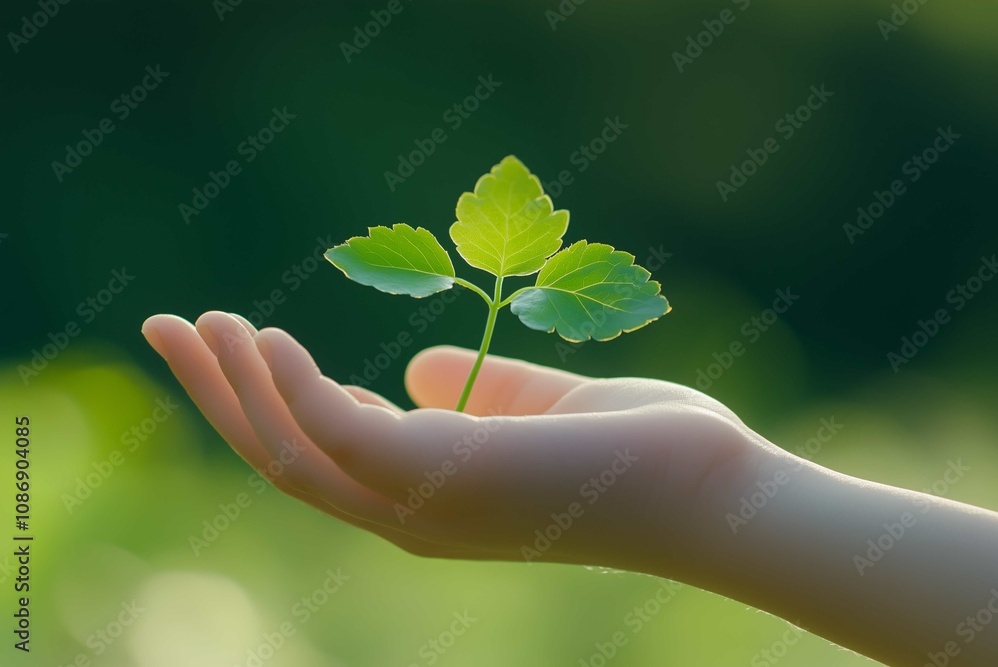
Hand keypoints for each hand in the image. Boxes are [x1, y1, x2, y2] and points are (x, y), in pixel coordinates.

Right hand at [141, 311, 765, 577]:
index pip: (323, 450)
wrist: (713, 491)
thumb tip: (414, 368)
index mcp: (430, 494)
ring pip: (291, 451)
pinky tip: (264, 336)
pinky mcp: (445, 477)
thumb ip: (478, 391)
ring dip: (234, 386)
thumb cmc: (639, 450)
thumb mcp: (540, 404)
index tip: (238, 340)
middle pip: (283, 457)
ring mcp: (423, 505)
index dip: (268, 397)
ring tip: (197, 322)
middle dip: (218, 395)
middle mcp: (410, 514)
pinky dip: (290, 387)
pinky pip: (337, 433)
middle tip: (168, 327)